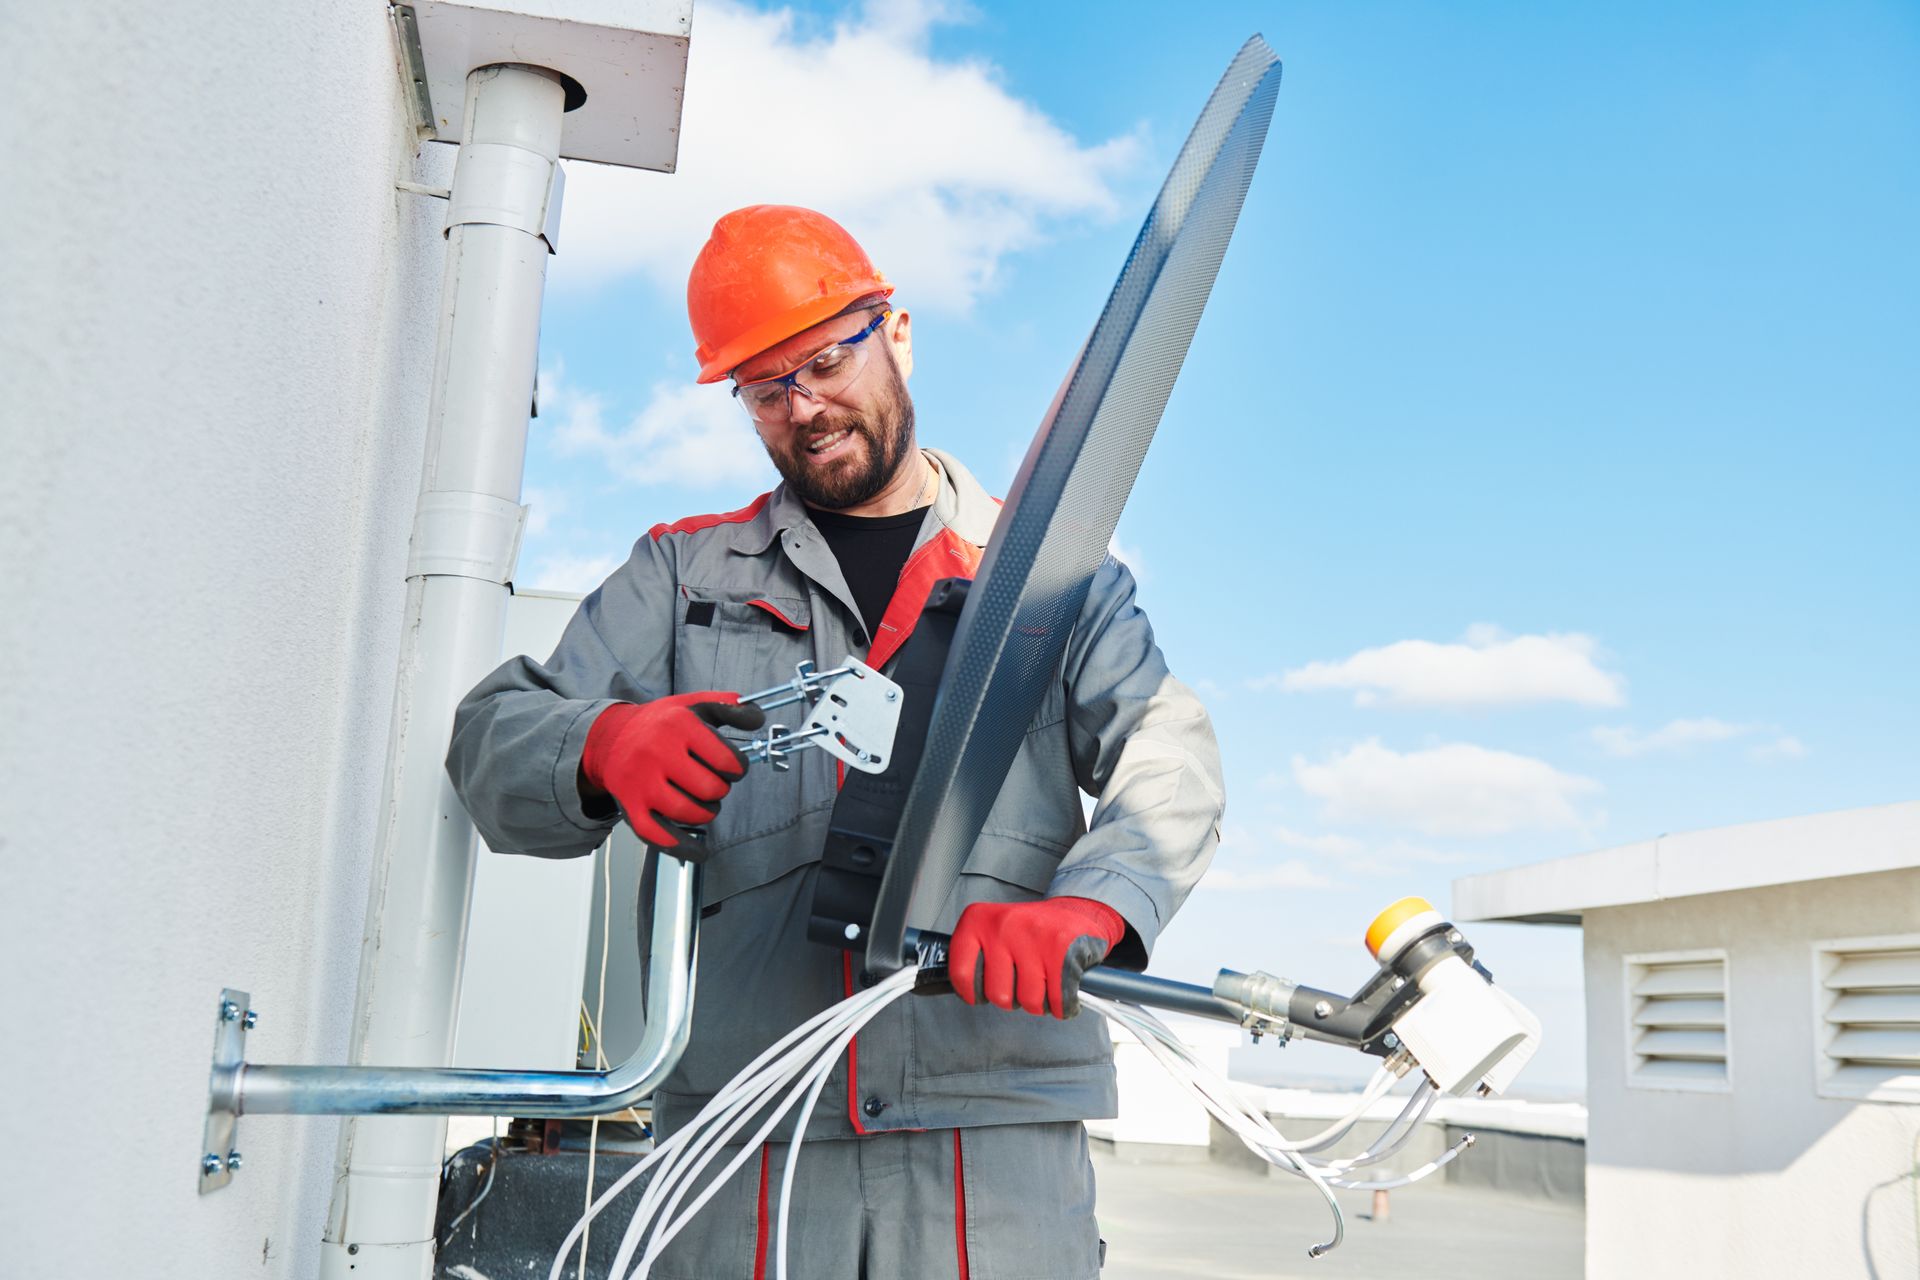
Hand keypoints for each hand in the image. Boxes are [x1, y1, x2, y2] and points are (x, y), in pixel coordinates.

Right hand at [579, 692, 765, 851]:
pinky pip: (659, 835)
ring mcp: (641, 782)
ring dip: (707, 813)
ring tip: (704, 803)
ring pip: (689, 812)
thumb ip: (730, 707)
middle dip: (721, 790)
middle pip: (709, 788)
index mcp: (678, 725)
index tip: (734, 768)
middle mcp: (656, 752)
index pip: (725, 759)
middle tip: (714, 784)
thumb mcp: (693, 704)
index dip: (738, 768)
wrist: (610, 738)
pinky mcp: (630, 806)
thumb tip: (758, 718)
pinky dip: (683, 847)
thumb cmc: (659, 724)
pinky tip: (698, 851)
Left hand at [948, 897, 1126, 1018]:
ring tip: (1044, 983)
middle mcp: (1003, 925)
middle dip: (1012, 998)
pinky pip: (1057, 1001)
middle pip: (997, 994)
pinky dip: (1062, 1006)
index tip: (977, 996)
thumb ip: (972, 954)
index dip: (970, 993)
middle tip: (1021, 983)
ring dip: (1039, 1003)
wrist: (1077, 912)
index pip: (960, 972)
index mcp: (977, 920)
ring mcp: (1033, 937)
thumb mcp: (992, 930)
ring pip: (1028, 1001)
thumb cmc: (1030, 931)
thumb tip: (949, 985)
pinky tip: (1063, 991)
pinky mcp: (1062, 950)